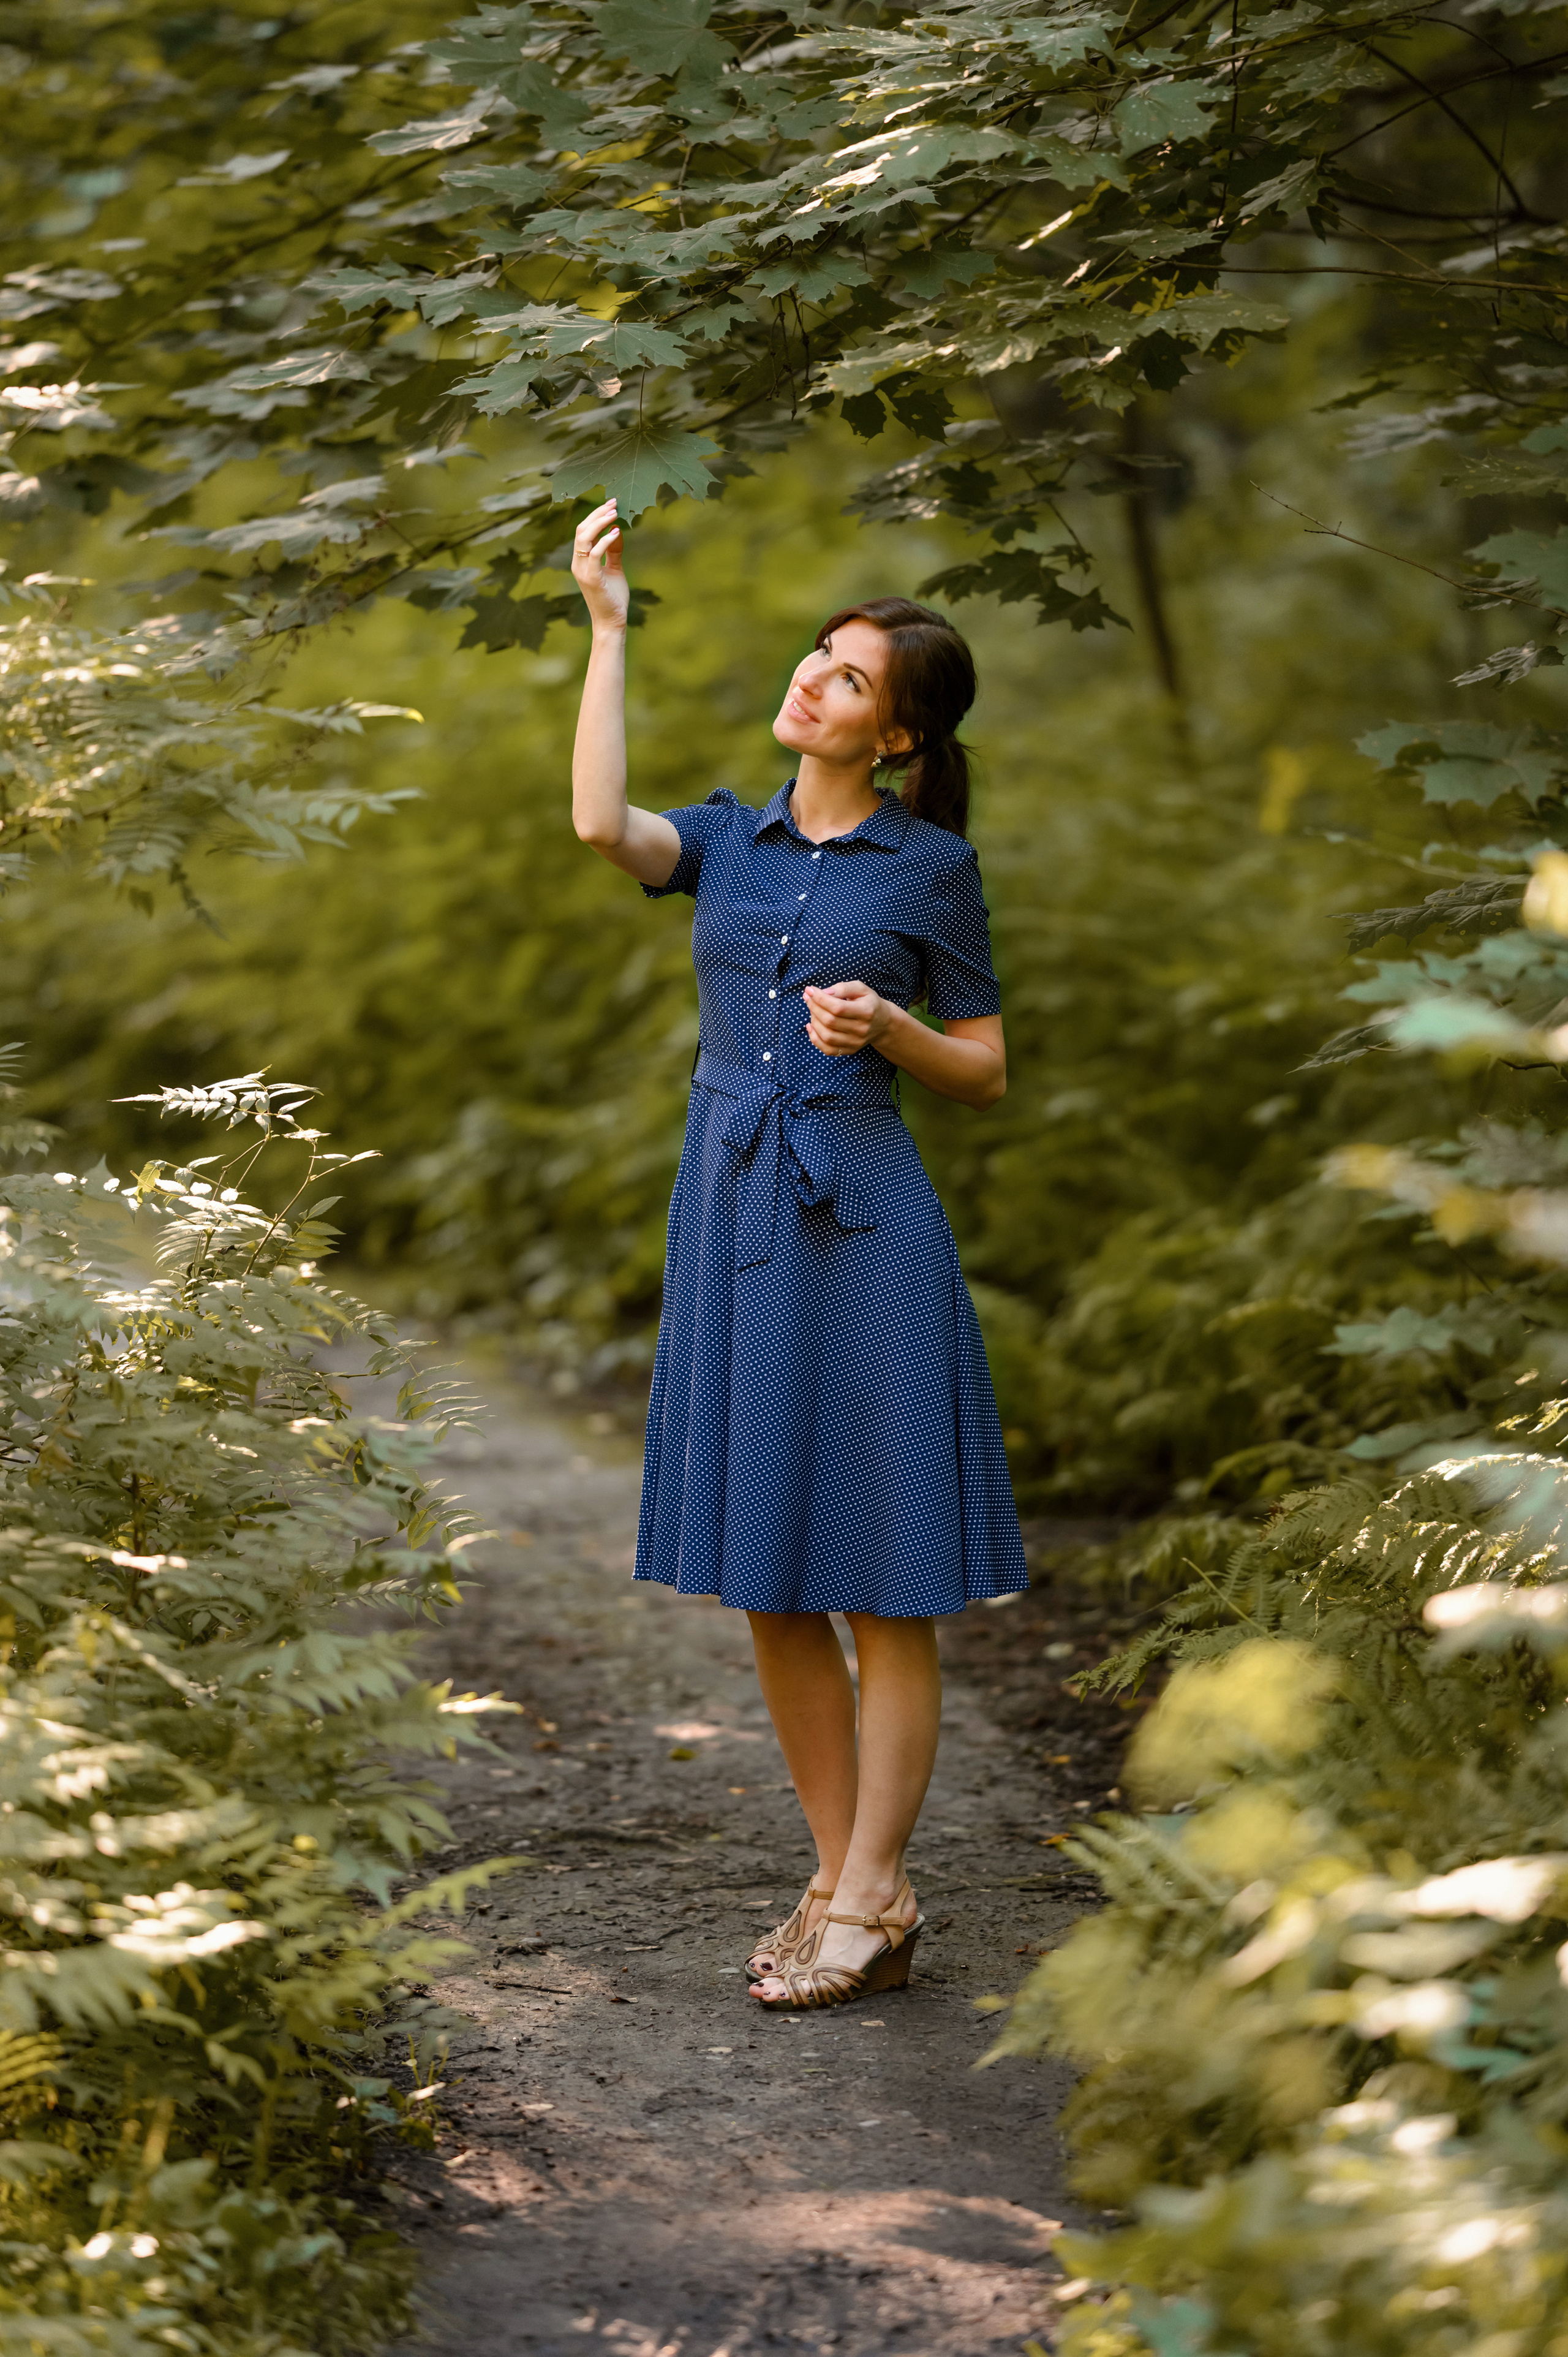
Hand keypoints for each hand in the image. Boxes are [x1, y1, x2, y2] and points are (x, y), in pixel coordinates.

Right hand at [570, 497, 628, 631]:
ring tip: (614, 513)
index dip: (596, 515)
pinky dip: (605, 541)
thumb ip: (613, 550)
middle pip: (582, 530)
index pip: (583, 531)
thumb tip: (617, 530)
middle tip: (614, 502)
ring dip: (600, 523)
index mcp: (581, 560)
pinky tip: (616, 533)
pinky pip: (594, 554)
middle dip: (598, 514)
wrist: (612, 622)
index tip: (611, 505)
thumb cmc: (613, 597)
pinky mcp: (591, 579)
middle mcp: (578, 563)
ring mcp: (582, 571)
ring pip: (584, 538)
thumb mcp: (614, 569)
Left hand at [803, 979, 893, 1056]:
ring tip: (812, 1010)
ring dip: (813, 1021)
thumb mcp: (861, 989)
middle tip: (808, 998)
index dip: (820, 998)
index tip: (810, 990)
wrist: (882, 1023)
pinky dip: (814, 1038)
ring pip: (826, 1036)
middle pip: (830, 1021)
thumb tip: (823, 993)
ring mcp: (856, 1042)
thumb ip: (843, 988)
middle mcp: (862, 1029)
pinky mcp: (850, 1050)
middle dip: (814, 1007)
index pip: (837, 1007)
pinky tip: (811, 1026)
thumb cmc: (868, 1002)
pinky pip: (827, 1049)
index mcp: (866, 1011)